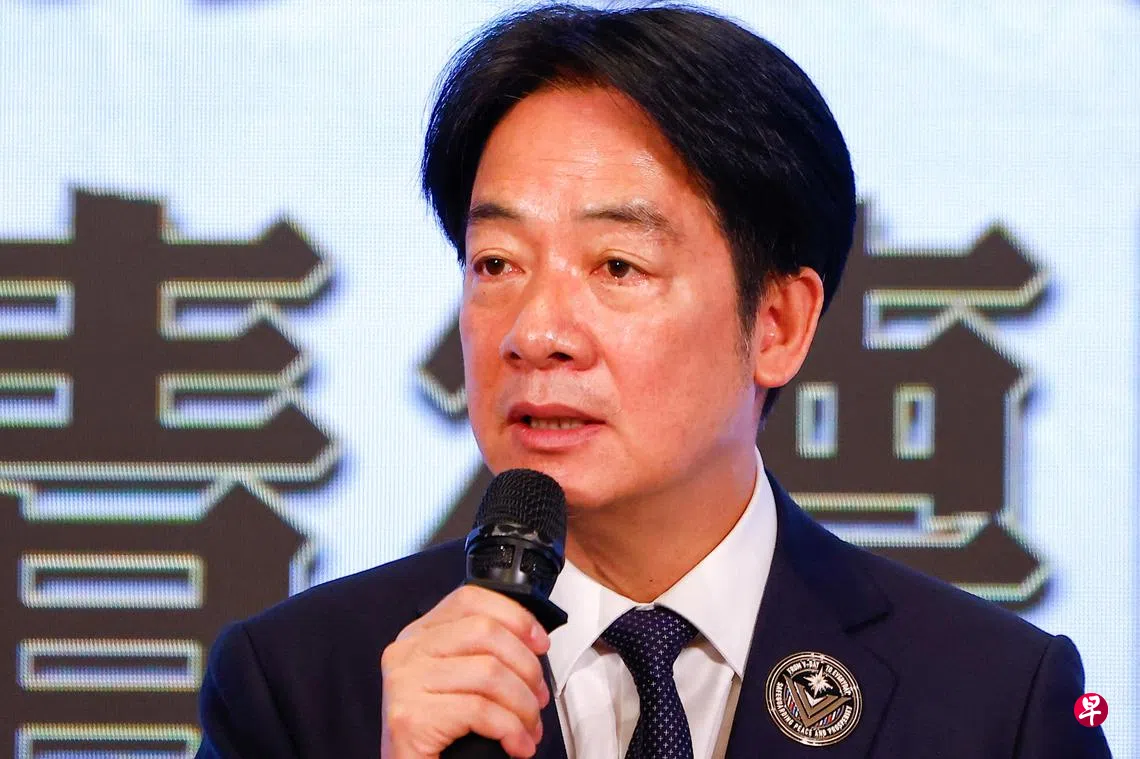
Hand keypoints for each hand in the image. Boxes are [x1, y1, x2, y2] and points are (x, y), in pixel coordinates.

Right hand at [380, 585, 551, 757]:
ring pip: (489, 672)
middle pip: (486, 632)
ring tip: (529, 727)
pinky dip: (511, 729)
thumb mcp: (456, 680)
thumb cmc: (438, 733)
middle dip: (526, 666)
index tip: (539, 643)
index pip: (470, 599)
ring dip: (523, 704)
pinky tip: (518, 744)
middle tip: (538, 697)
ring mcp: (405, 682)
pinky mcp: (410, 717)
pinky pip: (480, 710)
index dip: (515, 616)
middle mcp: (407, 652)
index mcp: (419, 635)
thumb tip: (533, 644)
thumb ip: (481, 653)